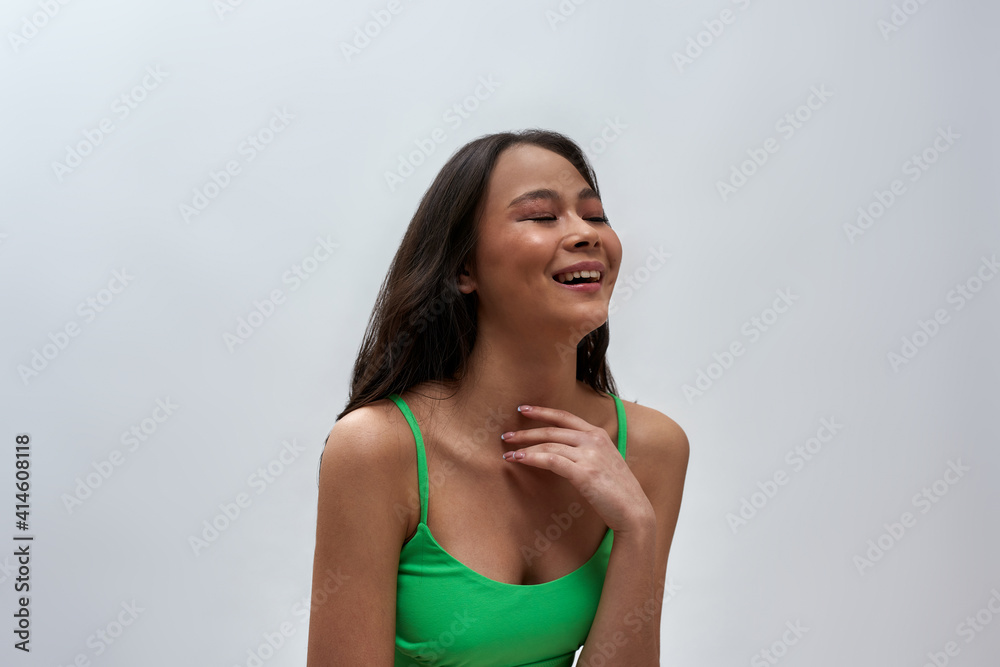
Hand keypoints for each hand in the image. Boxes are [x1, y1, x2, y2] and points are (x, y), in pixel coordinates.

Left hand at [500, 404, 654, 533]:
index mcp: (598, 434)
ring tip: (508, 452)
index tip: (522, 409)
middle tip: (506, 434)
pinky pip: (551, 460)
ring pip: (549, 444)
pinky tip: (519, 459)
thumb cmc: (617, 490)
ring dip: (524, 447)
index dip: (542, 411)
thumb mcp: (605, 461)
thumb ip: (588, 451)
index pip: (564, 416)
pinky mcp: (583, 473)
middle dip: (526, 431)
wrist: (633, 511)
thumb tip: (564, 449)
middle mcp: (593, 440)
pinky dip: (532, 458)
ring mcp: (589, 455)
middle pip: (552, 429)